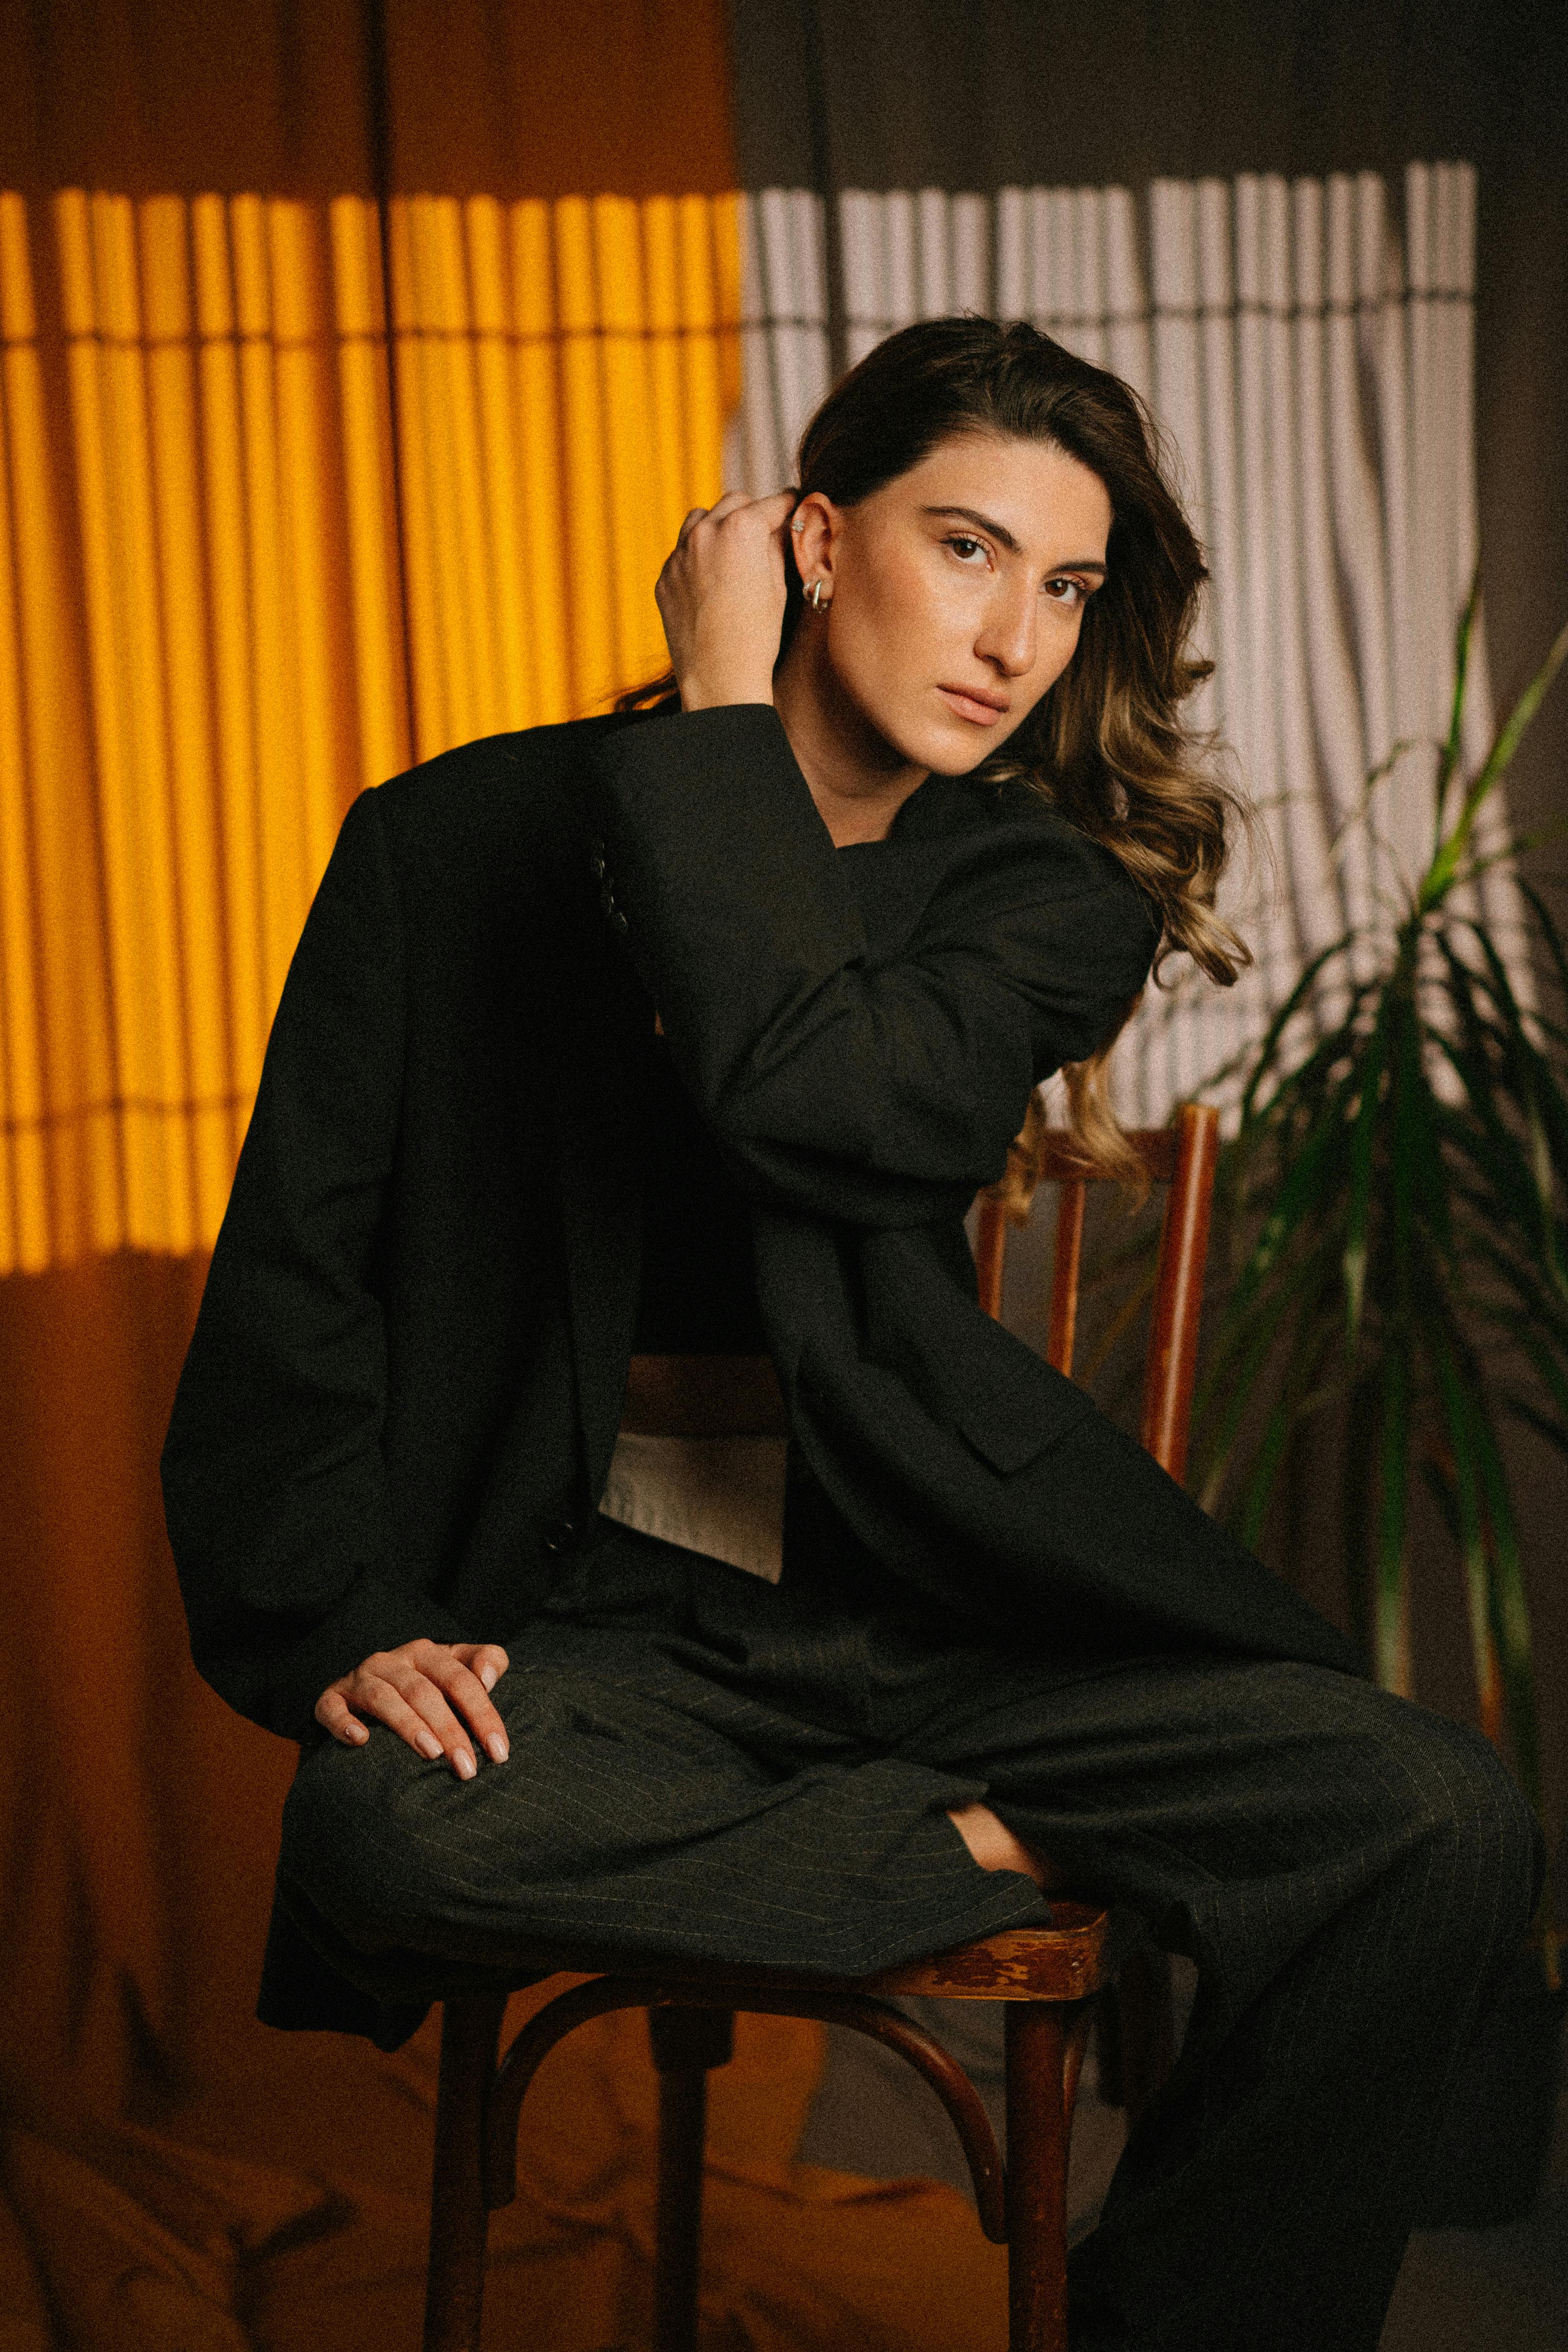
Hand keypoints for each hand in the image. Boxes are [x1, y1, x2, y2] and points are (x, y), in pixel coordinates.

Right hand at [315, 1638, 510, 1779]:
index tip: (499, 1753)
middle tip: (467, 1768)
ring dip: (407, 1724)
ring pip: (383, 1697)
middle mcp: (392, 1661)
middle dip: (450, 1730)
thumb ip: (485, 1660)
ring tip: (431, 1753)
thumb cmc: (427, 1680)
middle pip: (424, 1692)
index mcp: (427, 1653)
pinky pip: (331, 1707)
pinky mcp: (332, 1697)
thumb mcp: (458, 1665)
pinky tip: (360, 1740)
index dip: (483, 1715)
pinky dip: (343, 1722)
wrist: (369, 1683)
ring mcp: (359, 1678)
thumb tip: (489, 1677)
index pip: (461, 1680)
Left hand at [654, 489, 798, 710]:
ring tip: (733, 551)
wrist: (719, 678)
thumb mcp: (779, 585)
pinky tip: (712, 581)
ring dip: (719, 526)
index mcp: (742, 528)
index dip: (791, 506)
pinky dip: (699, 556)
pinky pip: (683, 552)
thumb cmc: (756, 636)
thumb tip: (780, 527)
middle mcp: (706, 531)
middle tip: (766, 532)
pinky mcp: (665, 577)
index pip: (774, 503)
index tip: (796, 508)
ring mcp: (680, 554)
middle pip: (735, 502)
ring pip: (701, 519)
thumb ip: (777, 545)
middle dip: (753, 512)